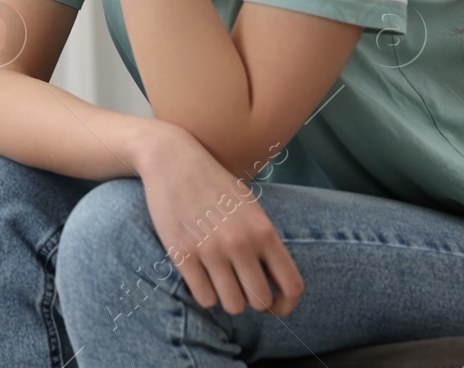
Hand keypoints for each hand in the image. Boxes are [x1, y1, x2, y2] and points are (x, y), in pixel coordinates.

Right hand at [137, 124, 303, 317]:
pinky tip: (201, 278)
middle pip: (260, 301)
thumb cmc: (213, 184)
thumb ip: (264, 241)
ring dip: (227, 299)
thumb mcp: (249, 206)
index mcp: (263, 231)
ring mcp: (210, 250)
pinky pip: (204, 298)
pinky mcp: (182, 254)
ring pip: (232, 305)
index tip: (276, 306)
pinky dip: (205, 294)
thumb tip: (275, 283)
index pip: (292, 286)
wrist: (172, 159)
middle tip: (240, 287)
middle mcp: (240, 243)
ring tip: (220, 282)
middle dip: (252, 300)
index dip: (287, 305)